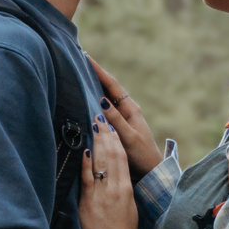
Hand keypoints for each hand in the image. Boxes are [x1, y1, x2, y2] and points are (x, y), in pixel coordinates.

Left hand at [80, 120, 143, 228]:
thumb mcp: (128, 206)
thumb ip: (121, 189)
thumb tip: (116, 175)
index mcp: (126, 188)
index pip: (121, 158)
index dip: (115, 140)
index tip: (110, 126)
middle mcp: (115, 187)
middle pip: (111, 155)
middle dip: (105, 134)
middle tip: (99, 117)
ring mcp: (102, 193)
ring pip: (100, 162)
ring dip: (96, 142)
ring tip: (93, 125)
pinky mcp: (90, 202)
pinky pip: (88, 178)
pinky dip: (86, 163)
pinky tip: (85, 149)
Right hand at [89, 56, 163, 178]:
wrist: (150, 171)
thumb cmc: (141, 155)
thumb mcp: (128, 137)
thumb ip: (115, 120)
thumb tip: (101, 100)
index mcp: (130, 108)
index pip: (111, 85)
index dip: (99, 71)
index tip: (86, 57)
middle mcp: (126, 109)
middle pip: (107, 87)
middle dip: (94, 74)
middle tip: (78, 61)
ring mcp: (121, 117)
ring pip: (104, 98)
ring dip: (93, 86)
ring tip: (78, 75)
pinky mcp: (116, 126)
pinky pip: (103, 110)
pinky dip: (93, 101)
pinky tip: (84, 99)